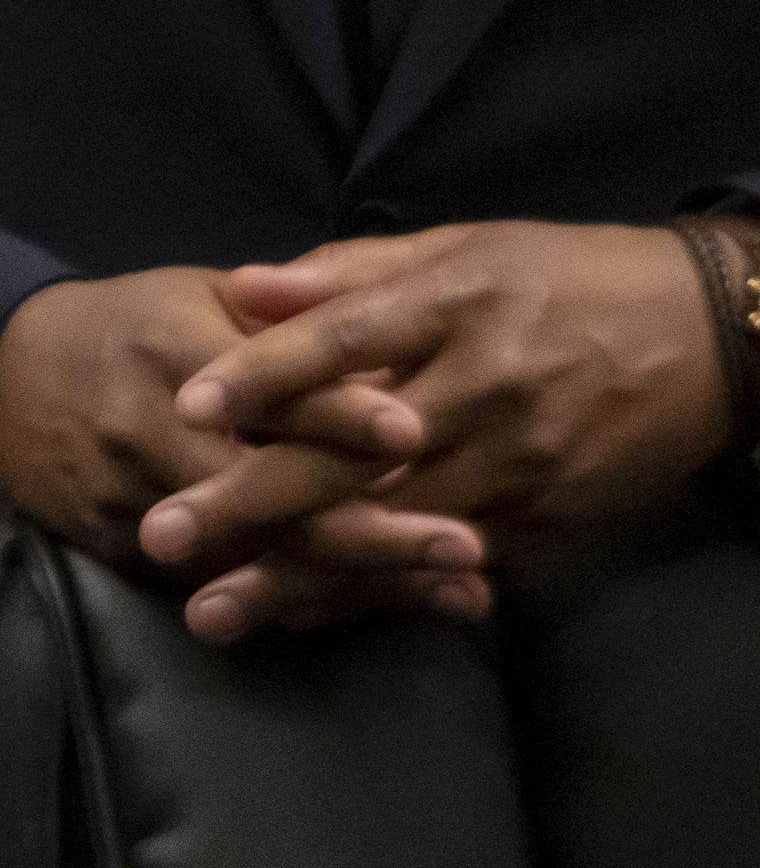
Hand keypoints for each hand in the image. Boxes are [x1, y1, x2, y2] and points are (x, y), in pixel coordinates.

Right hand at [0, 268, 475, 643]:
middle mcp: (153, 430)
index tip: (417, 429)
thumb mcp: (192, 298)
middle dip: (375, 528)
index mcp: (176, 353)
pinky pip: (218, 585)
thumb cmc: (120, 327)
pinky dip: (299, 602)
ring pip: (254, 556)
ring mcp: (134, 499)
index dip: (339, 411)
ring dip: (359, 582)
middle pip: (271, 494)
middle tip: (469, 549)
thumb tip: (384, 328)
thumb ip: (281, 317)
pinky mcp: (118, 548)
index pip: (268, 386)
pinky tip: (374, 612)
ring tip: (453, 599)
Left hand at [170, 222, 733, 561]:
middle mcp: (479, 390)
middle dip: (252, 502)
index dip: (266, 371)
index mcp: (452, 306)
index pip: (345, 339)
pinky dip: (375, 593)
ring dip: (299, 575)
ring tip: (214, 611)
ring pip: (389, 528)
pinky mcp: (544, 521)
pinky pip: (445, 565)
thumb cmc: (568, 279)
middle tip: (163, 536)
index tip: (189, 402)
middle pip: (351, 454)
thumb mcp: (464, 248)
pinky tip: (308, 619)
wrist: (716, 338)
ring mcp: (515, 465)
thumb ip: (348, 274)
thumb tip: (243, 287)